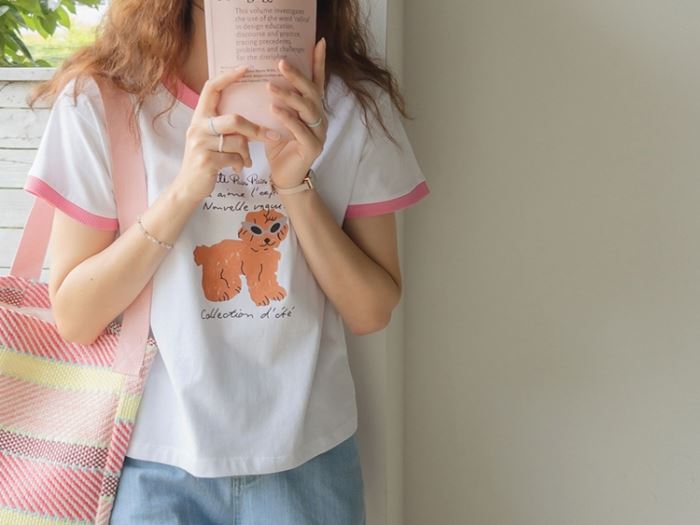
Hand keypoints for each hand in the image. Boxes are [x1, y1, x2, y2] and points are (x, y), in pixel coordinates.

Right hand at [174, 67, 280, 203]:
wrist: (188, 186)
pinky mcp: (206, 161)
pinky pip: (235, 158)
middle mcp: (197, 127)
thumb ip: (225, 124)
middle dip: (256, 130)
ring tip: (245, 160)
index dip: (228, 76)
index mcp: (199, 117)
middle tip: (273, 136)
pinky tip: (237, 167)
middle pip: (234, 120)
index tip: (246, 68)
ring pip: (237, 142)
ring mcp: (200, 144)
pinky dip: (240, 163)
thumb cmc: (206, 159)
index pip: (211, 88)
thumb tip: (252, 113)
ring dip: (246, 153)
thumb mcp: (212, 137)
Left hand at [264, 37, 327, 189]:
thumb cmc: (278, 145)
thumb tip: (264, 75)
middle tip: (281, 63)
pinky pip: (301, 130)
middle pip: (311, 92)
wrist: (284, 176)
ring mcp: (319, 133)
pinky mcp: (313, 147)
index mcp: (312, 109)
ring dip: (289, 96)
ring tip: (270, 87)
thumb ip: (277, 100)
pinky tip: (275, 110)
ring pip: (307, 109)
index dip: (319, 63)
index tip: (318, 41)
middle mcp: (320, 118)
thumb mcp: (276, 118)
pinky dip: (288, 119)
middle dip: (297, 76)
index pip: (317, 82)